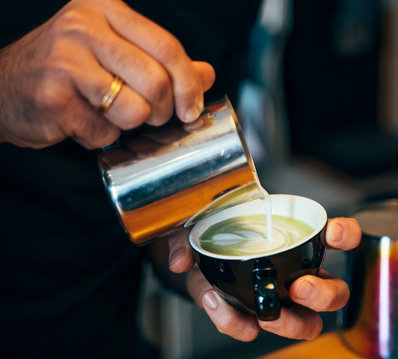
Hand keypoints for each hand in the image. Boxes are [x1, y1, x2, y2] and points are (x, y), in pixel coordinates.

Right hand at [0, 0, 214, 148]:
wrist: (4, 86)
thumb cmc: (66, 68)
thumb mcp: (115, 51)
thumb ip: (162, 60)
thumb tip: (206, 74)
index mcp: (105, 9)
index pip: (168, 47)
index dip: (188, 84)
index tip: (192, 108)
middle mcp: (83, 28)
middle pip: (156, 81)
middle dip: (162, 110)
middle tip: (150, 115)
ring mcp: (65, 62)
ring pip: (135, 110)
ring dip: (129, 124)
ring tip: (108, 113)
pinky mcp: (54, 97)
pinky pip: (105, 132)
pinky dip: (101, 136)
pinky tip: (83, 120)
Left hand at [168, 217, 360, 340]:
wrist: (195, 258)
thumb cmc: (214, 233)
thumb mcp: (202, 223)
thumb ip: (191, 235)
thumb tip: (182, 260)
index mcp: (297, 240)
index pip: (337, 236)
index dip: (345, 235)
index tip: (334, 234)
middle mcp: (297, 273)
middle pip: (335, 292)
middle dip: (324, 294)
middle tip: (300, 288)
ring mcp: (279, 299)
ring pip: (308, 323)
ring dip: (292, 324)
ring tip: (266, 316)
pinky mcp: (252, 316)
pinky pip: (250, 329)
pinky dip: (235, 322)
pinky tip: (217, 305)